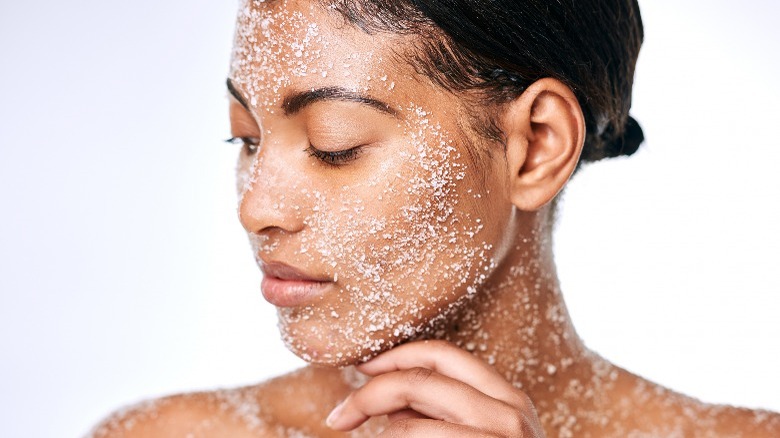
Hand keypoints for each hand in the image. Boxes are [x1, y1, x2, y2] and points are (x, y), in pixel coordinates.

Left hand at [326, 340, 544, 436]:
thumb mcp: (483, 434)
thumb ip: (443, 409)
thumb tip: (387, 395)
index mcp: (508, 399)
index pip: (441, 354)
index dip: (394, 356)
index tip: (362, 369)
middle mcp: (507, 417)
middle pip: (417, 380)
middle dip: (368, 394)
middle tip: (340, 417)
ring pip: (406, 426)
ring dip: (382, 435)